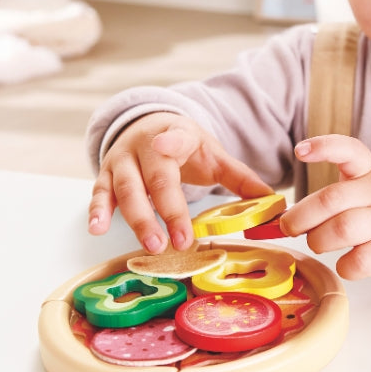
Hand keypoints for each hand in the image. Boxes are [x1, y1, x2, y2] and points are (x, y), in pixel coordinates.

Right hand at [88, 112, 272, 252]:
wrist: (148, 125)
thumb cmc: (185, 147)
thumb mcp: (213, 155)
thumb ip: (241, 178)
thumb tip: (274, 202)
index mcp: (177, 136)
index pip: (175, 138)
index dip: (170, 142)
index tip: (165, 145)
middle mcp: (145, 146)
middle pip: (155, 178)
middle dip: (166, 210)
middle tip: (179, 241)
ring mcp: (123, 161)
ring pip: (126, 190)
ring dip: (138, 220)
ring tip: (153, 246)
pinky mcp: (105, 174)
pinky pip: (99, 193)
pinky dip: (97, 210)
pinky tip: (96, 228)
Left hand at [280, 135, 370, 278]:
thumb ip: (346, 194)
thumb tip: (296, 217)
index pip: (348, 150)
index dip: (323, 147)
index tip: (301, 151)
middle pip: (330, 200)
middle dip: (300, 217)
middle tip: (289, 227)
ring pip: (340, 230)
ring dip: (319, 241)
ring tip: (320, 244)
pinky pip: (359, 261)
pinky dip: (345, 266)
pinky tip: (348, 263)